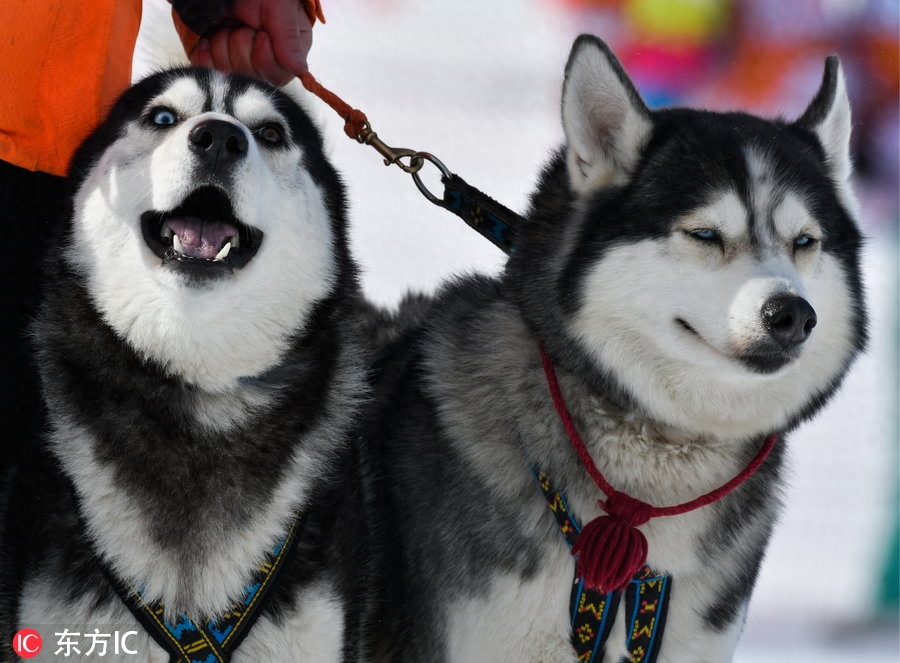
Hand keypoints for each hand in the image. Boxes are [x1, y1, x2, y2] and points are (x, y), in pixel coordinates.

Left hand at [190, 0, 313, 85]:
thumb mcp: (280, 9)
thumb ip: (289, 39)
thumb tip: (299, 70)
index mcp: (287, 57)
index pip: (275, 77)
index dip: (263, 56)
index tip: (261, 33)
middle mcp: (264, 67)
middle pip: (250, 78)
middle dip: (241, 46)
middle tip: (243, 26)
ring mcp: (239, 66)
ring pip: (227, 74)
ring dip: (223, 44)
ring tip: (229, 26)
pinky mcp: (216, 62)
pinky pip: (207, 70)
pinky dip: (205, 51)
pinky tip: (212, 37)